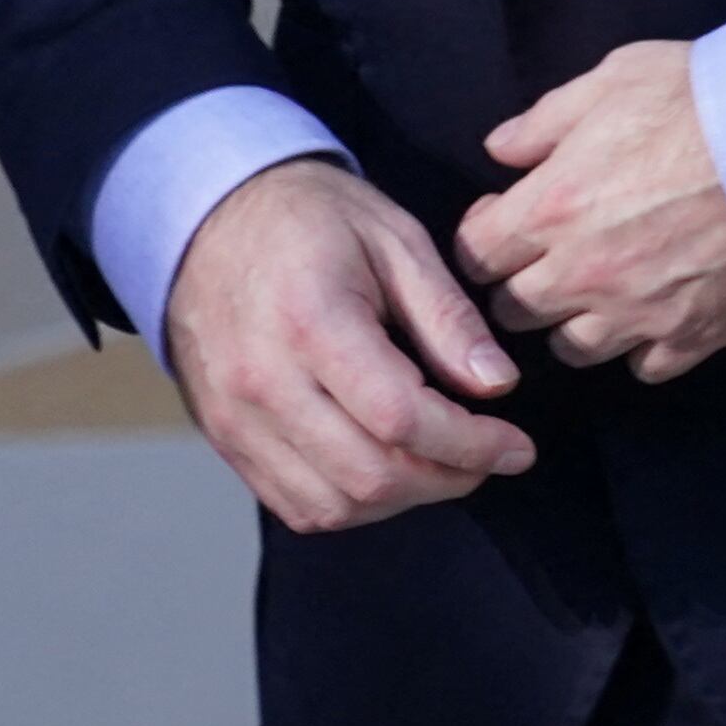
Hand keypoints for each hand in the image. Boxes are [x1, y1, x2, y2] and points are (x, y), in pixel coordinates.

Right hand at [165, 156, 535, 532]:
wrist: (208, 223)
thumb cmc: (312, 220)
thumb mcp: (396, 241)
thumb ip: (448, 316)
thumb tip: (497, 385)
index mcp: (312, 325)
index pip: (400, 418)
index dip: (470, 445)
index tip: (517, 447)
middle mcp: (263, 385)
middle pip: (367, 475)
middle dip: (447, 479)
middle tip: (492, 457)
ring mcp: (236, 421)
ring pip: (330, 504)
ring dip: (403, 500)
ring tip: (447, 464)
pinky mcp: (224, 440)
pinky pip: (293, 503)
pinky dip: (352, 504)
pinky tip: (391, 470)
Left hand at [457, 42, 725, 381]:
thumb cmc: (707, 96)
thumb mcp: (617, 76)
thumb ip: (546, 118)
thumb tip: (501, 151)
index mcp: (551, 209)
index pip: (476, 254)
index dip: (488, 235)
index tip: (512, 217)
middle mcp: (581, 274)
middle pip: (514, 310)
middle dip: (527, 281)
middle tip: (560, 252)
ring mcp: (638, 314)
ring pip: (572, 349)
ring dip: (579, 321)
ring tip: (609, 289)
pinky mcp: (694, 336)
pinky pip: (644, 366)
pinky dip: (644, 345)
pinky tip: (662, 308)